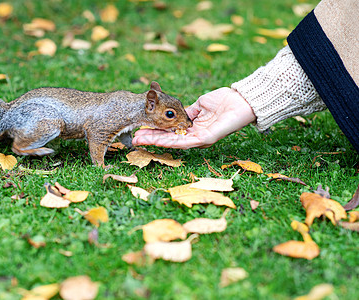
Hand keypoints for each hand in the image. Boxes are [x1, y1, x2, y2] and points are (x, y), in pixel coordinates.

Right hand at [132, 87, 255, 148]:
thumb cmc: (224, 100)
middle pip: (169, 140)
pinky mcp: (205, 139)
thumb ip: (188, 111)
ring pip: (173, 143)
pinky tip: (156, 140)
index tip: (140, 129)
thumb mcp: (200, 104)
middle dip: (150, 139)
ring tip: (139, 140)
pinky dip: (169, 142)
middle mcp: (195, 136)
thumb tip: (176, 114)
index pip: (170, 132)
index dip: (155, 131)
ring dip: (155, 142)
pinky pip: (184, 142)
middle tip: (134, 139)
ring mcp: (200, 139)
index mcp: (193, 128)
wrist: (241, 100)